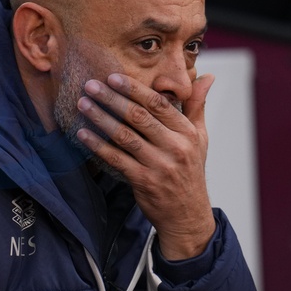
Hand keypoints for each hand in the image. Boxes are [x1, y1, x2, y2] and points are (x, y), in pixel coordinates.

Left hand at [76, 73, 215, 259]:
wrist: (187, 215)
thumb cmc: (190, 170)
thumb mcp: (200, 137)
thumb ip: (198, 105)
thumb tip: (207, 75)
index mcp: (187, 132)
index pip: (158, 104)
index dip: (134, 89)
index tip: (113, 77)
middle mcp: (175, 147)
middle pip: (138, 117)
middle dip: (112, 98)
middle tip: (90, 85)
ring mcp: (158, 165)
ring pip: (124, 136)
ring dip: (100, 118)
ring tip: (83, 104)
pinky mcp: (143, 181)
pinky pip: (116, 159)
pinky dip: (97, 145)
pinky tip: (83, 133)